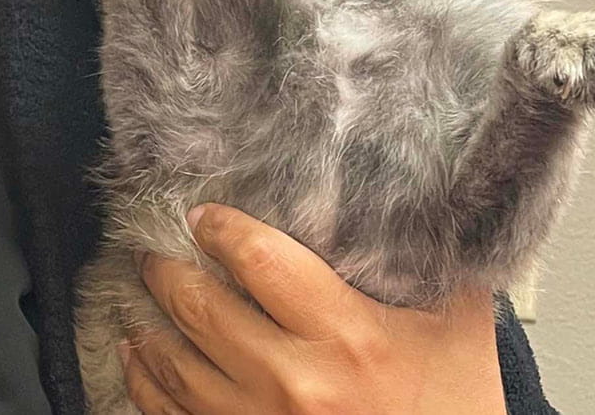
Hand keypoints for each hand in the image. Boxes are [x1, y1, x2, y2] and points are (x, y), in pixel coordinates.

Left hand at [122, 205, 505, 414]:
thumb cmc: (456, 408)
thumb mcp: (458, 329)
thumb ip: (433, 264)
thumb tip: (413, 200)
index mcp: (348, 336)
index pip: (258, 259)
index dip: (219, 228)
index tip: (202, 216)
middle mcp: (295, 381)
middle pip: (200, 306)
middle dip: (165, 268)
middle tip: (153, 247)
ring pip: (173, 362)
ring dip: (146, 320)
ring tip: (140, 290)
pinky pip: (170, 413)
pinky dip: (144, 379)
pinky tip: (136, 354)